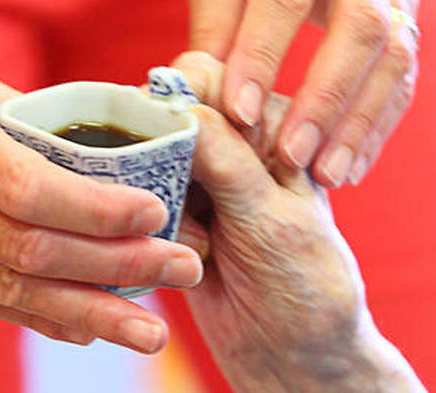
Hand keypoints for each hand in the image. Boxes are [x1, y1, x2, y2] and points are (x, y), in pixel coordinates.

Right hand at [0, 11, 202, 352]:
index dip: (100, 213)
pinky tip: (76, 324)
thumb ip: (9, 112)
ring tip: (147, 330)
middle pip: (30, 252)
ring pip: (3, 290)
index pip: (32, 191)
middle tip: (184, 273)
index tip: (156, 213)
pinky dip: (26, 312)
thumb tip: (81, 147)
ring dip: (84, 312)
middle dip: (115, 270)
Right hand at [168, 52, 421, 392]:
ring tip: (202, 247)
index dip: (184, 102)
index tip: (186, 146)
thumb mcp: (270, 215)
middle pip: (164, 115)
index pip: (212, 78)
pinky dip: (149, 232)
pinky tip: (190, 262)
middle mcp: (231, 142)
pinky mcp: (169, 216)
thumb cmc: (303, 283)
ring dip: (159, 205)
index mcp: (271, 122)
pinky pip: (132, 205)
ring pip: (141, 161)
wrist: (291, 356)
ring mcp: (197, 180)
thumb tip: (173, 103)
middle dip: (165, 160)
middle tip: (192, 207)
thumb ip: (225, 157)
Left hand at [183, 0, 418, 187]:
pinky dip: (379, 121)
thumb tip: (204, 94)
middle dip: (327, 99)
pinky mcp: (409, 6)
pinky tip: (351, 162)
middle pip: (362, 26)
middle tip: (292, 158)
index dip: (263, 56)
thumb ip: (215, 19)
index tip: (239, 114)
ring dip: (361, 121)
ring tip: (327, 175)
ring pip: (396, 54)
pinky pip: (405, 70)